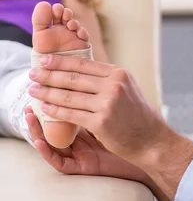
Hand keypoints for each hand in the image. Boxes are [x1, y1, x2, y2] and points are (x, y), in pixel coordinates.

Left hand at [28, 55, 192, 200]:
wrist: (152, 140)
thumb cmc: (138, 116)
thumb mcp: (127, 89)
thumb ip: (107, 79)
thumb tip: (82, 70)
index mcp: (119, 73)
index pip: (84, 63)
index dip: (61, 61)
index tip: (44, 60)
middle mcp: (113, 85)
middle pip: (73, 77)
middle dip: (49, 75)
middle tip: (32, 73)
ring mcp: (107, 103)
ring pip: (68, 95)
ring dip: (47, 92)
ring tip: (34, 90)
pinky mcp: (101, 122)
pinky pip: (71, 114)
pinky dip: (55, 110)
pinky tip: (45, 108)